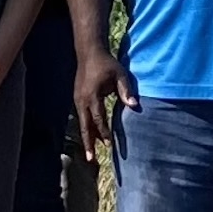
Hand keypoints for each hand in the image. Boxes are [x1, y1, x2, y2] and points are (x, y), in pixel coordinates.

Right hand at [73, 42, 133, 157]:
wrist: (89, 52)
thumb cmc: (107, 63)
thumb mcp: (120, 75)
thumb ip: (126, 91)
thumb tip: (135, 106)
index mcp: (92, 96)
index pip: (98, 119)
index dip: (104, 133)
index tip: (109, 144)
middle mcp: (82, 100)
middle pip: (85, 126)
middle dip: (88, 143)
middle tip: (90, 159)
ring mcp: (78, 99)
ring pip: (82, 123)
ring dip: (87, 137)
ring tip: (90, 152)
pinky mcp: (77, 98)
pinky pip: (82, 116)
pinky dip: (86, 126)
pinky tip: (91, 134)